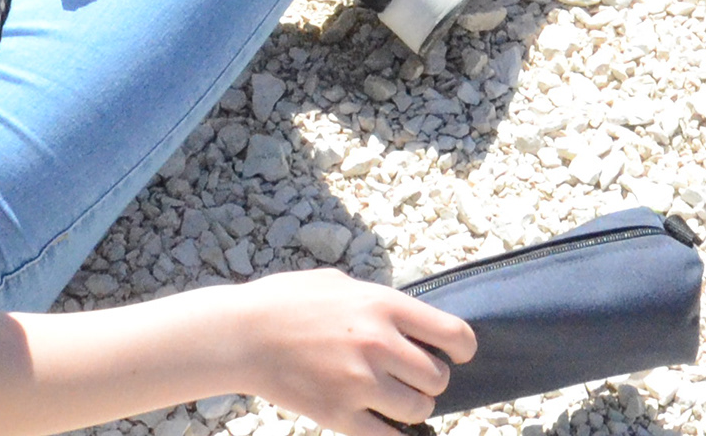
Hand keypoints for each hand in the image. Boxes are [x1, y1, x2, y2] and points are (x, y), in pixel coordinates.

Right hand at [232, 271, 473, 432]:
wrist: (243, 334)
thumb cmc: (288, 302)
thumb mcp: (342, 285)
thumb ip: (380, 303)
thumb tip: (412, 322)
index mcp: (384, 306)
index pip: (454, 335)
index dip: (462, 350)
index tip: (456, 355)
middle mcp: (379, 344)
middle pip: (438, 379)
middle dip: (430, 381)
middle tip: (411, 378)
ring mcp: (359, 382)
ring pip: (417, 410)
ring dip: (411, 408)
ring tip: (393, 400)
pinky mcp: (339, 415)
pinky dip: (392, 435)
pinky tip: (383, 424)